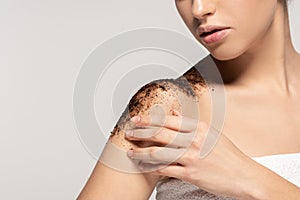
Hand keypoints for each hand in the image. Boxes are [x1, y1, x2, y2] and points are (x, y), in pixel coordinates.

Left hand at [125, 111, 256, 197]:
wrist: (244, 175)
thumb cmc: (229, 154)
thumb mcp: (211, 133)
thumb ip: (191, 125)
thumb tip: (175, 115)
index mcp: (199, 128)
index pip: (168, 120)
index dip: (149, 119)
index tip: (137, 118)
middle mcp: (194, 140)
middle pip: (160, 134)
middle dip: (141, 133)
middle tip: (128, 132)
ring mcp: (192, 157)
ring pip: (159, 152)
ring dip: (141, 152)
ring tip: (130, 152)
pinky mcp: (191, 174)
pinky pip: (166, 170)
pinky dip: (152, 168)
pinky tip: (144, 167)